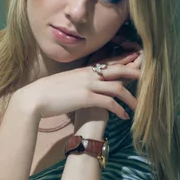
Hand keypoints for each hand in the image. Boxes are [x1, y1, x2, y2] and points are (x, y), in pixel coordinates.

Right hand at [17, 50, 141, 121]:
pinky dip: (119, 109)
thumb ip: (74, 83)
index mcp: (82, 70)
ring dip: (130, 97)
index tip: (134, 63)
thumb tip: (79, 87)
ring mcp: (88, 85)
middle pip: (117, 69)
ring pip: (117, 87)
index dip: (122, 62)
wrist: (33, 98)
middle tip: (146, 78)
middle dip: (133, 73)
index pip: (107, 63)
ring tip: (138, 106)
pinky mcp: (86, 98)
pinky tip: (124, 117)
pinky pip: (109, 102)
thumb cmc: (44, 92)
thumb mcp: (62, 82)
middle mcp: (87, 74)